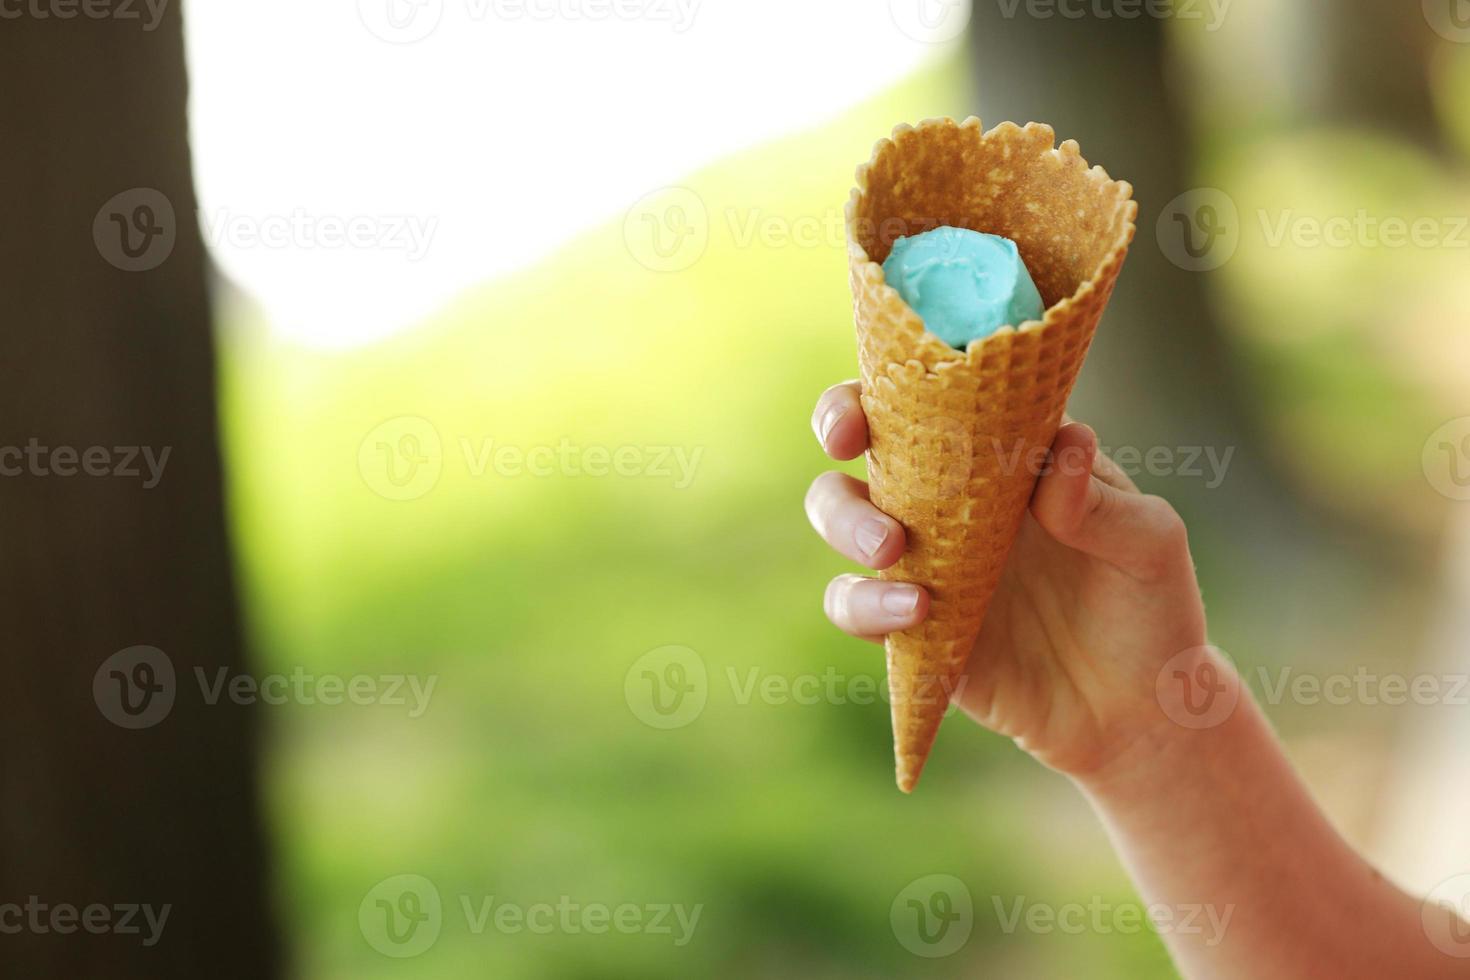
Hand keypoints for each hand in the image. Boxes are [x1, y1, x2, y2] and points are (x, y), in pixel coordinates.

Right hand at [806, 380, 1208, 776]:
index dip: (882, 383)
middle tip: (855, 456)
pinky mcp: (912, 630)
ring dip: (847, 525)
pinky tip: (917, 614)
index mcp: (998, 457)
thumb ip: (1102, 500)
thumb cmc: (1150, 604)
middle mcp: (947, 501)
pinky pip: (857, 609)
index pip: (925, 397)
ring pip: (841, 523)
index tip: (869, 398)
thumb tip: (1064, 444)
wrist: (1144, 710)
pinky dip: (868, 606)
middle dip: (838, 438)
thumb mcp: (1150, 543)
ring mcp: (924, 564)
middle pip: (859, 445)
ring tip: (894, 554)